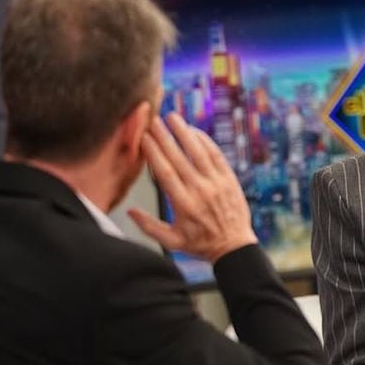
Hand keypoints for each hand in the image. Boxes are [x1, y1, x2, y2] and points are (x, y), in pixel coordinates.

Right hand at [127, 113, 257, 262]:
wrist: (234, 247)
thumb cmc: (201, 244)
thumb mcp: (172, 241)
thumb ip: (149, 227)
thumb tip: (129, 210)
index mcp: (183, 205)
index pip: (164, 173)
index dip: (153, 153)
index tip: (143, 138)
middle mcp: (200, 191)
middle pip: (179, 158)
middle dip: (164, 137)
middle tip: (153, 120)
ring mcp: (216, 183)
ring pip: (198, 152)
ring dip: (184, 132)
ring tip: (172, 117)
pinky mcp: (229, 179)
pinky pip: (216, 155)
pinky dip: (205, 141)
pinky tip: (193, 131)